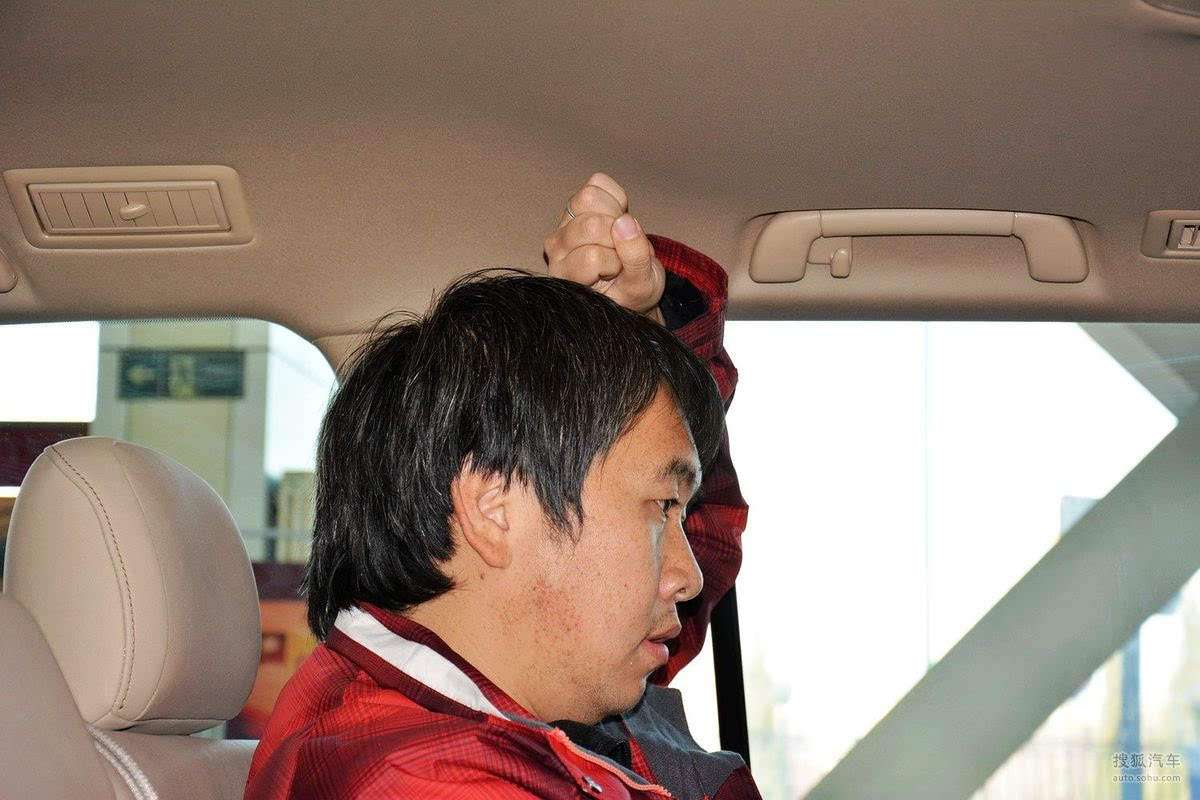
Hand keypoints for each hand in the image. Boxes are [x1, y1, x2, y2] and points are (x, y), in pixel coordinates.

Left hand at [543, 172, 665, 323]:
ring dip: (615, 213)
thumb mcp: (642, 286)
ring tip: (620, 235)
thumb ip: (636, 258)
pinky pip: (598, 183)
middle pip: (590, 225)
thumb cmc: (631, 291)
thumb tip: (625, 221)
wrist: (629, 282)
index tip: (620, 271)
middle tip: (623, 251)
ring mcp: (563, 222)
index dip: (617, 261)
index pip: (593, 257)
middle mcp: (557, 248)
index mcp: (566, 275)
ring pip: (588, 197)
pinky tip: (617, 220)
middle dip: (617, 236)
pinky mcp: (576, 202)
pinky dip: (617, 198)